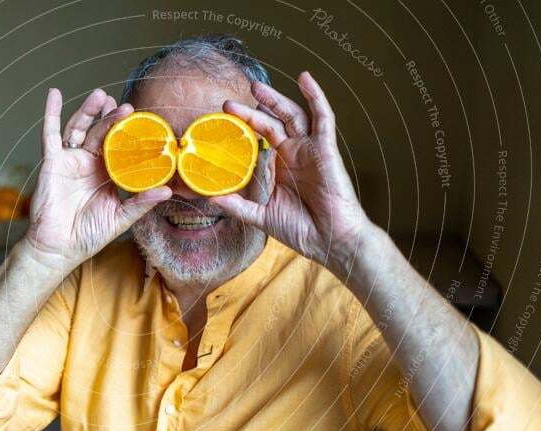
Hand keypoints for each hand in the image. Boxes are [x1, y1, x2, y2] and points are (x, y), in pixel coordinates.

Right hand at [24, 88, 171, 268]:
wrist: (58, 248)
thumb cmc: (88, 236)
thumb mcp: (120, 219)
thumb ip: (141, 203)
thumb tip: (167, 192)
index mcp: (107, 174)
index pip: (120, 148)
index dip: (129, 134)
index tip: (143, 121)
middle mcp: (89, 164)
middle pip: (101, 133)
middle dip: (112, 118)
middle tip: (126, 106)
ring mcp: (70, 160)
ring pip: (80, 128)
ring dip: (89, 110)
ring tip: (101, 95)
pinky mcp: (52, 162)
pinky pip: (50, 134)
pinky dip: (51, 113)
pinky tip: (55, 95)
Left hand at [213, 72, 372, 273]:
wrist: (329, 241)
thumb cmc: (301, 230)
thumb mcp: (262, 216)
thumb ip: (238, 206)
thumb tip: (210, 198)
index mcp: (280, 165)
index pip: (259, 138)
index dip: (243, 126)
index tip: (222, 119)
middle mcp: (295, 153)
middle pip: (272, 122)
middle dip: (252, 109)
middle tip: (229, 102)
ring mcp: (311, 149)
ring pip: (293, 115)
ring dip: (276, 99)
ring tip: (256, 87)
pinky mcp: (327, 149)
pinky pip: (323, 118)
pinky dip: (316, 96)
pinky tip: (305, 79)